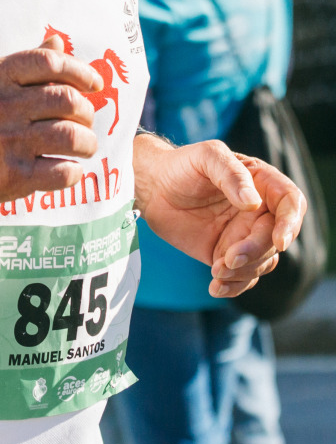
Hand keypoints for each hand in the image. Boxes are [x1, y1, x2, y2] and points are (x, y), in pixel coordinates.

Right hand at [0, 33, 104, 216]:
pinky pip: (63, 173)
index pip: (50, 62)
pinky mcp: (11, 178)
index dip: (81, 71)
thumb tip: (58, 43)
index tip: (94, 84)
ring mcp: (7, 143)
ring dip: (87, 143)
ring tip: (84, 146)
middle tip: (85, 121)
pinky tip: (68, 169)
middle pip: (67, 100)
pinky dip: (74, 172)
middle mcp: (1, 106)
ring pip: (72, 137)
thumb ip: (21, 65)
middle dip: (86, 112)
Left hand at [134, 135, 306, 297]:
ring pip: (263, 261)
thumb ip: (231, 174)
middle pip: (275, 238)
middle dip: (255, 252)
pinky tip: (215, 286)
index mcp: (260, 183)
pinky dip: (234, 286)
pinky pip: (243, 277)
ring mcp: (244, 235)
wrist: (153, 188)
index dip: (290, 223)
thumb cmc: (181, 165)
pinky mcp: (228, 255)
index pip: (291, 203)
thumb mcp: (205, 156)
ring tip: (216, 270)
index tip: (278, 241)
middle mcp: (258, 211)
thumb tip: (253, 203)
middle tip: (227, 258)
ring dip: (244, 271)